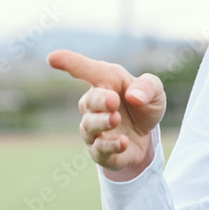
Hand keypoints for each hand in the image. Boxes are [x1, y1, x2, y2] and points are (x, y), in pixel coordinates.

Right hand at [47, 49, 165, 179]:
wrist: (146, 134)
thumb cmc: (144, 103)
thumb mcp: (155, 90)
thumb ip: (147, 87)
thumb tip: (133, 96)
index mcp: (106, 81)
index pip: (84, 70)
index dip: (69, 63)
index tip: (52, 58)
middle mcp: (93, 105)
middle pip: (88, 102)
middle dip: (99, 100)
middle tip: (113, 100)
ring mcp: (94, 129)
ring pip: (89, 126)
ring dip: (103, 122)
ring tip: (116, 119)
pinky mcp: (100, 151)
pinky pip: (99, 150)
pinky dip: (111, 146)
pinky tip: (124, 142)